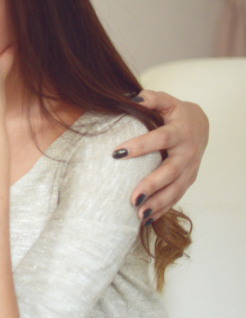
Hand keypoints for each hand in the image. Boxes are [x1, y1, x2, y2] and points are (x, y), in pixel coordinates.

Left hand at [113, 90, 208, 220]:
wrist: (200, 125)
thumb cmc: (176, 113)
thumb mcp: (166, 101)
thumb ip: (151, 98)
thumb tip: (133, 98)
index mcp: (179, 132)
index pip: (160, 139)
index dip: (140, 146)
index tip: (116, 153)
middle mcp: (187, 153)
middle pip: (170, 171)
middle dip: (152, 185)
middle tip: (133, 197)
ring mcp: (190, 169)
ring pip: (176, 189)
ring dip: (158, 203)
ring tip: (139, 213)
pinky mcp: (188, 180)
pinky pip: (176, 197)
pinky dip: (163, 208)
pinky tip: (146, 218)